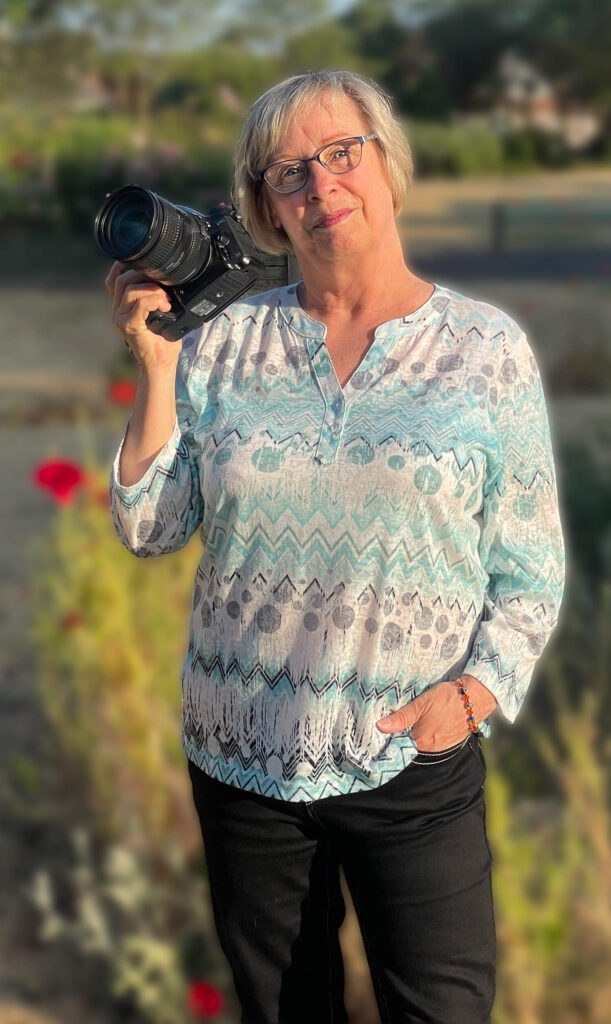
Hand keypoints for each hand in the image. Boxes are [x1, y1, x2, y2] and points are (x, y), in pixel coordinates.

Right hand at [105, 261, 180, 372]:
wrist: (161, 364)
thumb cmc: (163, 341)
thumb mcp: (161, 312)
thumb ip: (157, 294)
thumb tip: (170, 277)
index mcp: (123, 304)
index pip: (115, 277)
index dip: (127, 266)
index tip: (148, 266)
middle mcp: (118, 309)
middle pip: (122, 278)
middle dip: (145, 275)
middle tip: (164, 287)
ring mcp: (120, 317)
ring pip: (130, 289)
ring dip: (153, 290)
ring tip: (167, 302)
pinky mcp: (128, 326)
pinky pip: (139, 304)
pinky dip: (154, 300)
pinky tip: (164, 308)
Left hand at [375, 674, 498, 751]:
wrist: (474, 699)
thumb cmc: (446, 699)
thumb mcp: (420, 704)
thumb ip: (400, 718)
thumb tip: (380, 726)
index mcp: (422, 741)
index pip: (400, 747)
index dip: (392, 742)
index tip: (383, 737)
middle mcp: (432, 749)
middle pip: (412, 747)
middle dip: (405, 738)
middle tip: (397, 726)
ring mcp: (443, 748)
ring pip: (423, 745)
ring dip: (418, 737)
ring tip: (414, 724)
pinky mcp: (451, 744)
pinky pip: (435, 743)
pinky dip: (430, 736)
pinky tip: (429, 725)